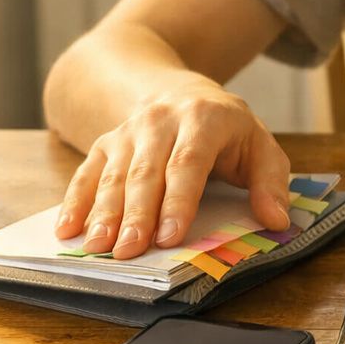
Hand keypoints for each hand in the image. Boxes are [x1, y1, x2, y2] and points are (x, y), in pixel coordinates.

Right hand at [53, 82, 290, 259]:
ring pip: (113, 174)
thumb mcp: (260, 145)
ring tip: (97, 247)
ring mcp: (129, 131)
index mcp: (205, 119)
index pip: (188, 162)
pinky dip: (74, 202)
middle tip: (129, 252)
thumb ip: (271, 182)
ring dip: (103, 213)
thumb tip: (278, 220)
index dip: (178, 200)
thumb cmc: (226, 129)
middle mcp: (161, 121)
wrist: (179, 91)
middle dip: (136, 215)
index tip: (170, 236)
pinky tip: (66, 230)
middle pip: (146, 172)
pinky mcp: (105, 143)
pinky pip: (86, 173)